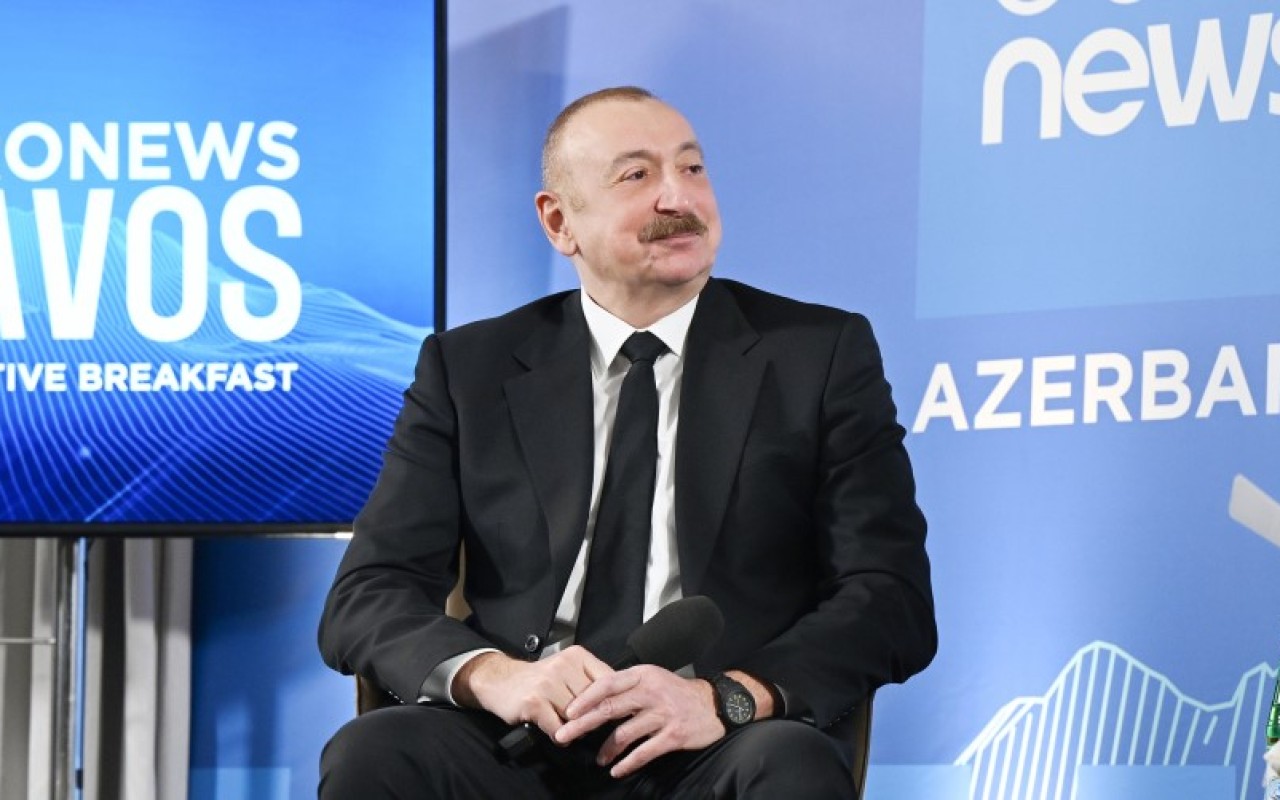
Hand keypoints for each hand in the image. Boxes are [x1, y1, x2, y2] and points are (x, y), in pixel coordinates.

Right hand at [452, 646, 612, 737]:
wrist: (499, 680)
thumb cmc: (537, 679)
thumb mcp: (567, 670)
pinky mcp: (534, 702)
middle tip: (590, 725)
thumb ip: (590, 681)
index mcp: (576, 656)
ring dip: (575, 729)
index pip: (608, 680)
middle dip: (592, 717)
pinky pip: (558, 728)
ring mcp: (547, 683)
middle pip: (593, 701)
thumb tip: (618, 702)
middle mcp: (563, 666)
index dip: (614, 700)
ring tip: (570, 729)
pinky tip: (556, 733)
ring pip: (577, 717)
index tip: (619, 712)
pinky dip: (559, 736)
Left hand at [553, 665, 723, 777]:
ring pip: (624, 733)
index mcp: (643, 675)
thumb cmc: (678, 692)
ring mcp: (663, 714)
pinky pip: (644, 752)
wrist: (713, 704)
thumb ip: (627, 686)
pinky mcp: (673, 735)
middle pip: (609, 708)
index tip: (568, 712)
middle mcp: (651, 692)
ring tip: (598, 759)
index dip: (585, 698)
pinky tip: (617, 769)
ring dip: (606, 749)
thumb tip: (594, 699)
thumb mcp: (653, 678)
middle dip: (583, 724)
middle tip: (564, 735)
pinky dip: (627, 763)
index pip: (607, 684)